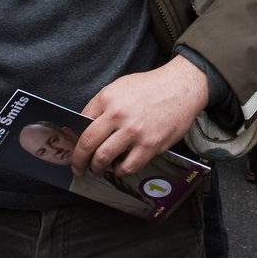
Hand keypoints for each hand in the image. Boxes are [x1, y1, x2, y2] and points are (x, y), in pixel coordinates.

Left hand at [72, 57, 209, 175]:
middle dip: (78, 160)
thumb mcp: (121, 86)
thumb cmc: (152, 86)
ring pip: (103, 158)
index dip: (75, 138)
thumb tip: (88, 126)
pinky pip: (127, 167)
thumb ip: (103, 105)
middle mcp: (118, 114)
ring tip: (99, 170)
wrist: (181, 87)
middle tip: (78, 167)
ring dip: (97, 168)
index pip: (81, 122)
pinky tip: (121, 167)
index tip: (74, 148)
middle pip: (87, 144)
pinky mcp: (149, 145)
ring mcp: (134, 131)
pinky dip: (120, 171)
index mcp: (108, 98)